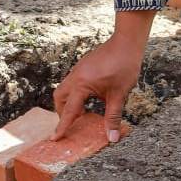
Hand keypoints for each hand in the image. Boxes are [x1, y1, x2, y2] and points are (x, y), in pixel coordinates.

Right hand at [53, 15, 149, 143]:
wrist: (126, 42)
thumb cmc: (124, 66)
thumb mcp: (119, 95)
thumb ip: (113, 117)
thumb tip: (112, 137)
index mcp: (82, 84)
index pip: (70, 110)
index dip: (62, 126)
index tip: (54, 138)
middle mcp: (76, 76)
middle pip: (59, 97)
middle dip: (62, 112)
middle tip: (72, 123)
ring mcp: (78, 69)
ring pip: (65, 88)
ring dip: (69, 102)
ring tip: (82, 113)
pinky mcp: (84, 66)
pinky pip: (72, 82)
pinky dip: (75, 93)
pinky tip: (90, 98)